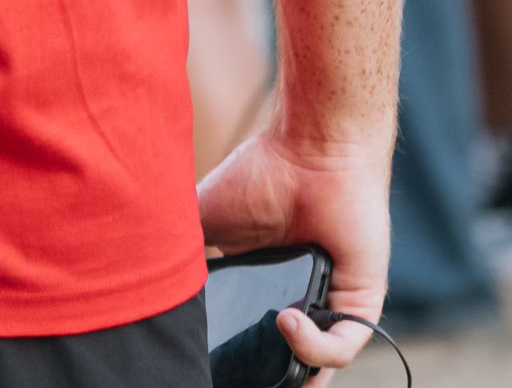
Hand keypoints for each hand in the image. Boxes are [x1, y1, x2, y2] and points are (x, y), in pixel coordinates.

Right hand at [198, 128, 390, 372]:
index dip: (237, 354)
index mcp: (263, 285)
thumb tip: (152, 285)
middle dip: (266, 374)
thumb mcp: (205, 217)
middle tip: (240, 373)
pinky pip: (341, 349)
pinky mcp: (360, 304)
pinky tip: (288, 321)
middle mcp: (298, 299)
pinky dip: (313, 348)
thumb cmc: (262, 172)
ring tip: (268, 337)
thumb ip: (185, 251)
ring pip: (313, 366)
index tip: (207, 357)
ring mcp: (330, 304)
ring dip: (290, 369)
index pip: (251, 339)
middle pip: (283, 361)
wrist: (311, 147)